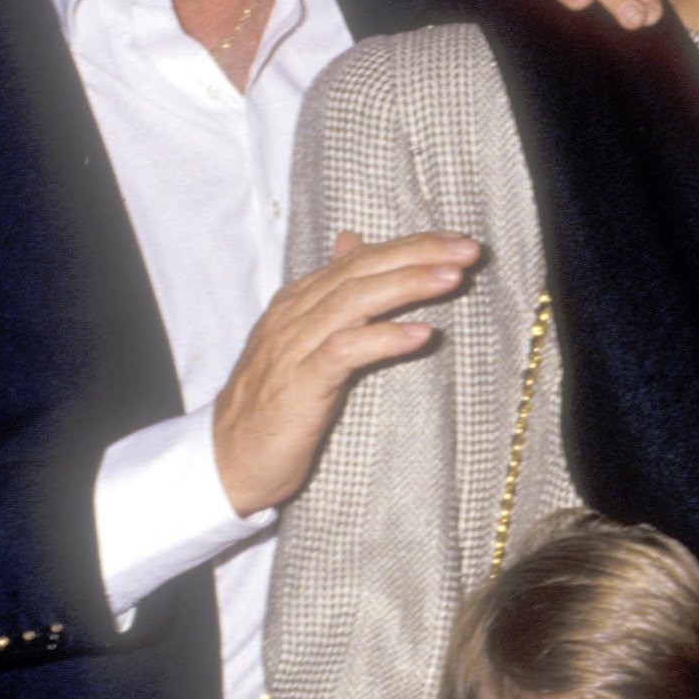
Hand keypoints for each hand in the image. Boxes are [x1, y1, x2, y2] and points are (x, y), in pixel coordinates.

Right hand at [212, 230, 480, 516]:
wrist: (228, 458)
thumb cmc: (274, 401)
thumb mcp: (304, 336)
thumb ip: (332, 292)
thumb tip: (353, 241)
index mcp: (298, 300)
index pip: (360, 258)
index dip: (410, 245)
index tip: (458, 239)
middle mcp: (295, 314)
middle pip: (361, 269)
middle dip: (418, 254)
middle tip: (470, 248)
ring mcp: (294, 347)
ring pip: (355, 300)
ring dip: (408, 285)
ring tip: (454, 277)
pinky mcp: (299, 384)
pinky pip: (345, 351)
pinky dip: (384, 338)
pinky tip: (422, 334)